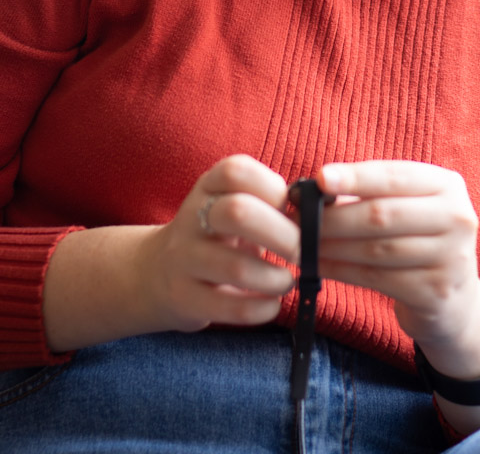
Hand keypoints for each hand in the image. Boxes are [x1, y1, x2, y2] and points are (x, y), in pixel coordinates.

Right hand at [141, 155, 299, 332]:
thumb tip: (319, 211)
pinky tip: (271, 303)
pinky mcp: (184, 298)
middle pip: (237, 213)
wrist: (157, 273)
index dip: (273, 189)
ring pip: (235, 267)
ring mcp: (183, 258)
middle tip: (299, 250)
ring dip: (274, 279)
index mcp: (208, 186)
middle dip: (282, 234)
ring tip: (286, 281)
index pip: (237, 172)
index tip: (291, 209)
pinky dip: (261, 308)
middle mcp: (191, 217)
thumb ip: (269, 203)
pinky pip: (230, 307)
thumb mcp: (233, 206)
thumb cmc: (218, 235)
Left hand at [316, 160, 479, 376]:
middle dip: (334, 217)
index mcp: (448, 186)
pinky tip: (319, 266)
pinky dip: (342, 271)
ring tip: (302, 243)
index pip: (395, 176)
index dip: (356, 177)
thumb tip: (315, 188)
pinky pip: (377, 278)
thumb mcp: (408, 207)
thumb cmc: (418, 240)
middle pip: (383, 214)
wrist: (455, 300)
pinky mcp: (436, 292)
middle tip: (297, 219)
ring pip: (376, 249)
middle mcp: (457, 218)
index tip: (321, 179)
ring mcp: (451, 258)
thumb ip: (371, 194)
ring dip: (332, 246)